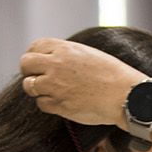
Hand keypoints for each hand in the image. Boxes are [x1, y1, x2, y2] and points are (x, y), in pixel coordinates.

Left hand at [19, 38, 144, 126]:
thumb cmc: (112, 75)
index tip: (38, 62)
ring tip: (51, 90)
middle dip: (29, 71)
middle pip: (25, 64)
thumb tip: (51, 59)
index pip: (35, 47)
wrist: (125, 95)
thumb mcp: (88, 54)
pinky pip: (41, 104)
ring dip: (37, 88)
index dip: (34, 55)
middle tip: (38, 77)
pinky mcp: (59, 105)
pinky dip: (48, 103)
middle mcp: (56, 65)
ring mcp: (55, 86)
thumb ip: (67, 54)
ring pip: (29, 86)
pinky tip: (62, 101)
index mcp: (64, 49)